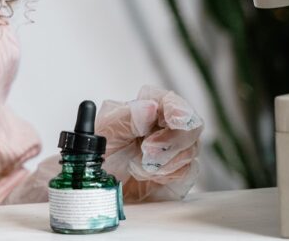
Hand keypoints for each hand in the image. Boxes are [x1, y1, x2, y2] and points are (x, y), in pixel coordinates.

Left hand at [96, 86, 203, 201]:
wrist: (99, 190)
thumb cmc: (97, 157)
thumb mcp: (104, 136)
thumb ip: (125, 119)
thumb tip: (150, 107)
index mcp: (142, 111)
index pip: (168, 100)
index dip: (176, 107)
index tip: (174, 120)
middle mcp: (161, 128)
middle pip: (189, 124)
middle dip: (171, 141)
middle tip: (148, 151)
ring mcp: (172, 150)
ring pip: (191, 149)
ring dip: (165, 161)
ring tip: (138, 166)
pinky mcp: (177, 172)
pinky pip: (187, 171)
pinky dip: (168, 175)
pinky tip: (149, 176)